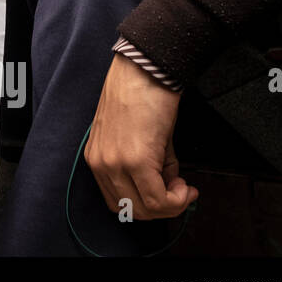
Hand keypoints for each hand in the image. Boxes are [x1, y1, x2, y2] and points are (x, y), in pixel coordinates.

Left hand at [85, 53, 196, 219]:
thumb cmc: (141, 96)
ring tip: (182, 185)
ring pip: (145, 208)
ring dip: (170, 204)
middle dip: (161, 207)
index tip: (169, 193)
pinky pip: (157, 198)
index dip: (147, 205)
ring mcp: (115, 163)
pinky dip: (175, 199)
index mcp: (97, 158)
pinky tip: (184, 185)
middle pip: (131, 210)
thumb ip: (150, 167)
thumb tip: (167, 185)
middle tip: (180, 191)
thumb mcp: (138, 139)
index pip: (117, 202)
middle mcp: (101, 163)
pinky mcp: (134, 160)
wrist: (145, 71)